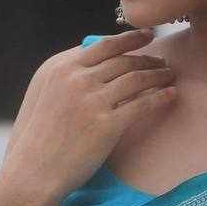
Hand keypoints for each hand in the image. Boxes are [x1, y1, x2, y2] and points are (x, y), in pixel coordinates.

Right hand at [0, 27, 176, 205]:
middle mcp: (76, 79)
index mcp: (61, 68)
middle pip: (123, 60)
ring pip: (135, 78)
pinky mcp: (106, 124)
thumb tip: (98, 64)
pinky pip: (142, 104)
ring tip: (170, 75)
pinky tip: (171, 95)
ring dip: (158, 74)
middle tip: (163, 60)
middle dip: (147, 57)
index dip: (129, 39)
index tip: (147, 35)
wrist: (35, 170)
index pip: (103, 45)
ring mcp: (92, 101)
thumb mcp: (48, 94)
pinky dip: (160, 97)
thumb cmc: (42, 136)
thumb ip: (70, 76)